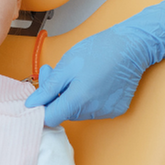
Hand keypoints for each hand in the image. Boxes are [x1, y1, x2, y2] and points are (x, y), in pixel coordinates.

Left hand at [25, 1, 164, 126]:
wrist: (132, 46)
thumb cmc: (101, 50)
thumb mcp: (67, 64)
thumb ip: (48, 88)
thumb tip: (32, 104)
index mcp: (79, 99)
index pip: (50, 118)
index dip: (42, 108)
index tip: (40, 96)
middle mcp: (93, 110)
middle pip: (64, 113)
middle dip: (55, 95)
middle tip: (53, 72)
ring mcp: (106, 112)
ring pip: (78, 111)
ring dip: (71, 95)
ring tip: (76, 74)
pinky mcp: (115, 109)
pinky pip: (93, 109)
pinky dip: (88, 98)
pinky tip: (92, 80)